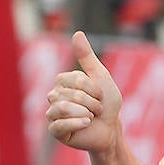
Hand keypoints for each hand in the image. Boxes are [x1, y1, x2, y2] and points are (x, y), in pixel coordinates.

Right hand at [45, 31, 122, 152]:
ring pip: (63, 108)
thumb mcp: (101, 77)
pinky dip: (78, 123)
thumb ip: (87, 57)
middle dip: (91, 103)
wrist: (111, 130)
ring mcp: (52, 113)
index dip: (92, 88)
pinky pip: (60, 125)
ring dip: (86, 113)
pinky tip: (87, 124)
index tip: (99, 95)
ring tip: (91, 117)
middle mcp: (54, 95)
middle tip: (97, 109)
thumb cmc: (106, 104)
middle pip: (70, 95)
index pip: (74, 79)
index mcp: (63, 81)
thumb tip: (77, 33)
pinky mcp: (55, 130)